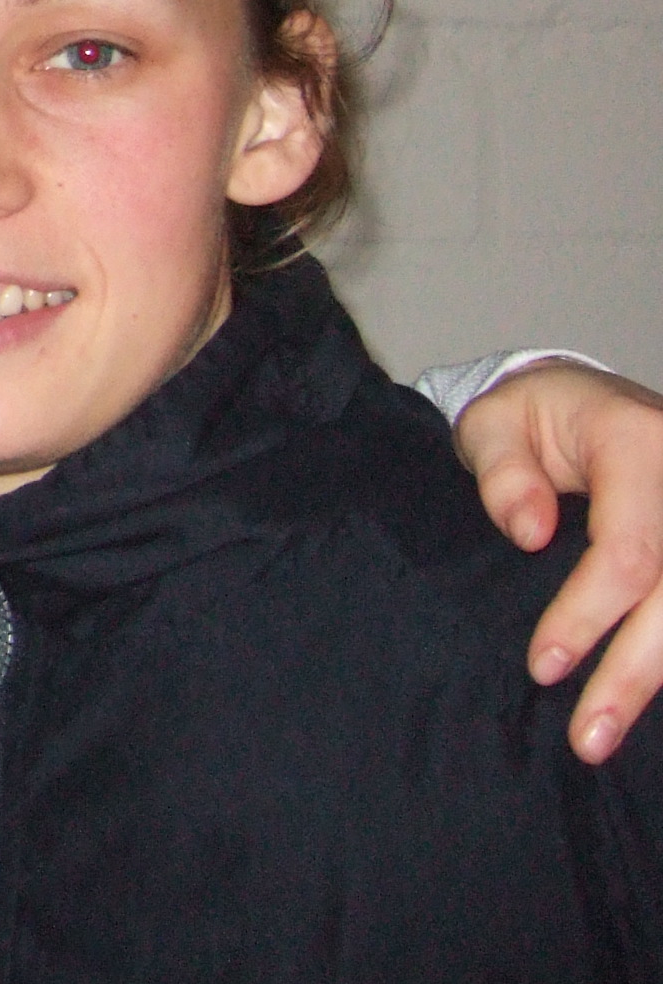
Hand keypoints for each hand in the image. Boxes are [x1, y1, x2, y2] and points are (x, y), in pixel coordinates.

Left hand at [455, 359, 662, 762]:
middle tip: (587, 738)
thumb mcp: (492, 424)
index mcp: (637, 445)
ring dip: (657, 677)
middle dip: (635, 674)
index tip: (541, 664)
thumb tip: (530, 534)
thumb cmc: (531, 417)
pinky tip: (646, 705)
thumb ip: (503, 473)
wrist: (584, 400)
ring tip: (605, 739)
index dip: (587, 615)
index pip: (628, 552)